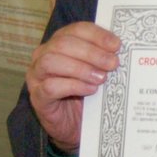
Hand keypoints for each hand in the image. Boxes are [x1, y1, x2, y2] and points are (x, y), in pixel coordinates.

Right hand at [24, 21, 120, 150]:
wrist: (74, 126)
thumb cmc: (85, 95)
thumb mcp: (96, 72)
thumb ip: (103, 59)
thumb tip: (119, 50)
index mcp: (59, 43)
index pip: (76, 29)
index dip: (96, 35)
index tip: (116, 45)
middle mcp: (43, 55)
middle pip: (63, 43)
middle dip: (91, 52)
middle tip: (112, 64)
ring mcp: (37, 76)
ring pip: (52, 61)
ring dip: (80, 68)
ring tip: (101, 78)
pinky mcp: (37, 97)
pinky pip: (51, 86)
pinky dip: (73, 86)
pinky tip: (90, 90)